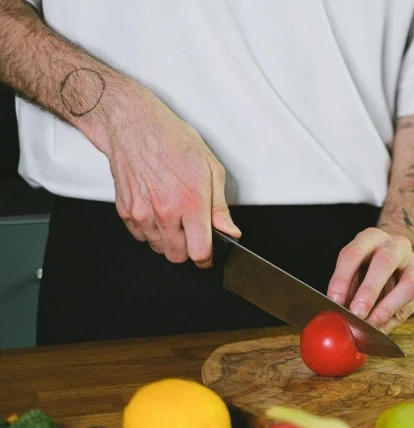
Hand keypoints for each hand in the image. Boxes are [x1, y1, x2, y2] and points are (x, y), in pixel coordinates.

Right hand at [101, 87, 240, 266]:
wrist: (134, 126)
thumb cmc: (173, 141)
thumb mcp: (211, 169)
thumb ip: (220, 207)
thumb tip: (230, 231)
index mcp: (190, 203)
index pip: (200, 252)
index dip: (207, 258)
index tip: (209, 254)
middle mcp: (164, 212)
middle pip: (177, 256)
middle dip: (188, 250)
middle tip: (193, 233)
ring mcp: (142, 213)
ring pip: (158, 248)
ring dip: (169, 241)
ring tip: (175, 217)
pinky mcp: (125, 211)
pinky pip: (140, 236)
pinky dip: (150, 231)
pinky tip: (158, 212)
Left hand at [327, 228, 413, 333]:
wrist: (401, 261)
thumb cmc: (369, 268)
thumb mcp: (354, 269)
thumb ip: (346, 288)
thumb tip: (338, 312)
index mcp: (372, 238)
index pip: (353, 254)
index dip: (342, 278)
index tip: (334, 300)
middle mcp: (396, 246)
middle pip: (385, 263)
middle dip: (369, 290)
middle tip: (356, 313)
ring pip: (408, 285)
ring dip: (387, 307)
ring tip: (371, 324)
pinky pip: (412, 306)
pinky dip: (393, 320)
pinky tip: (380, 330)